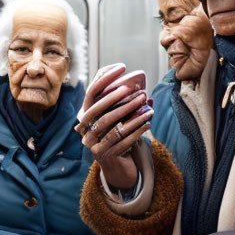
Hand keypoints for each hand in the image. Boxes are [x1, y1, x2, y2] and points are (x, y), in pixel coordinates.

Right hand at [75, 65, 151, 188]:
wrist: (116, 167)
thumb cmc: (117, 137)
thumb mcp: (117, 119)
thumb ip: (123, 103)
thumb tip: (140, 87)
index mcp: (85, 118)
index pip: (91, 93)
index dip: (104, 79)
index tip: (121, 67)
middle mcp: (85, 132)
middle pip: (101, 113)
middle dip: (122, 101)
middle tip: (140, 93)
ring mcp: (94, 146)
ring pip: (116, 129)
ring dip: (135, 118)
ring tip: (149, 109)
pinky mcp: (107, 156)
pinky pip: (124, 142)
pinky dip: (138, 132)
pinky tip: (149, 124)